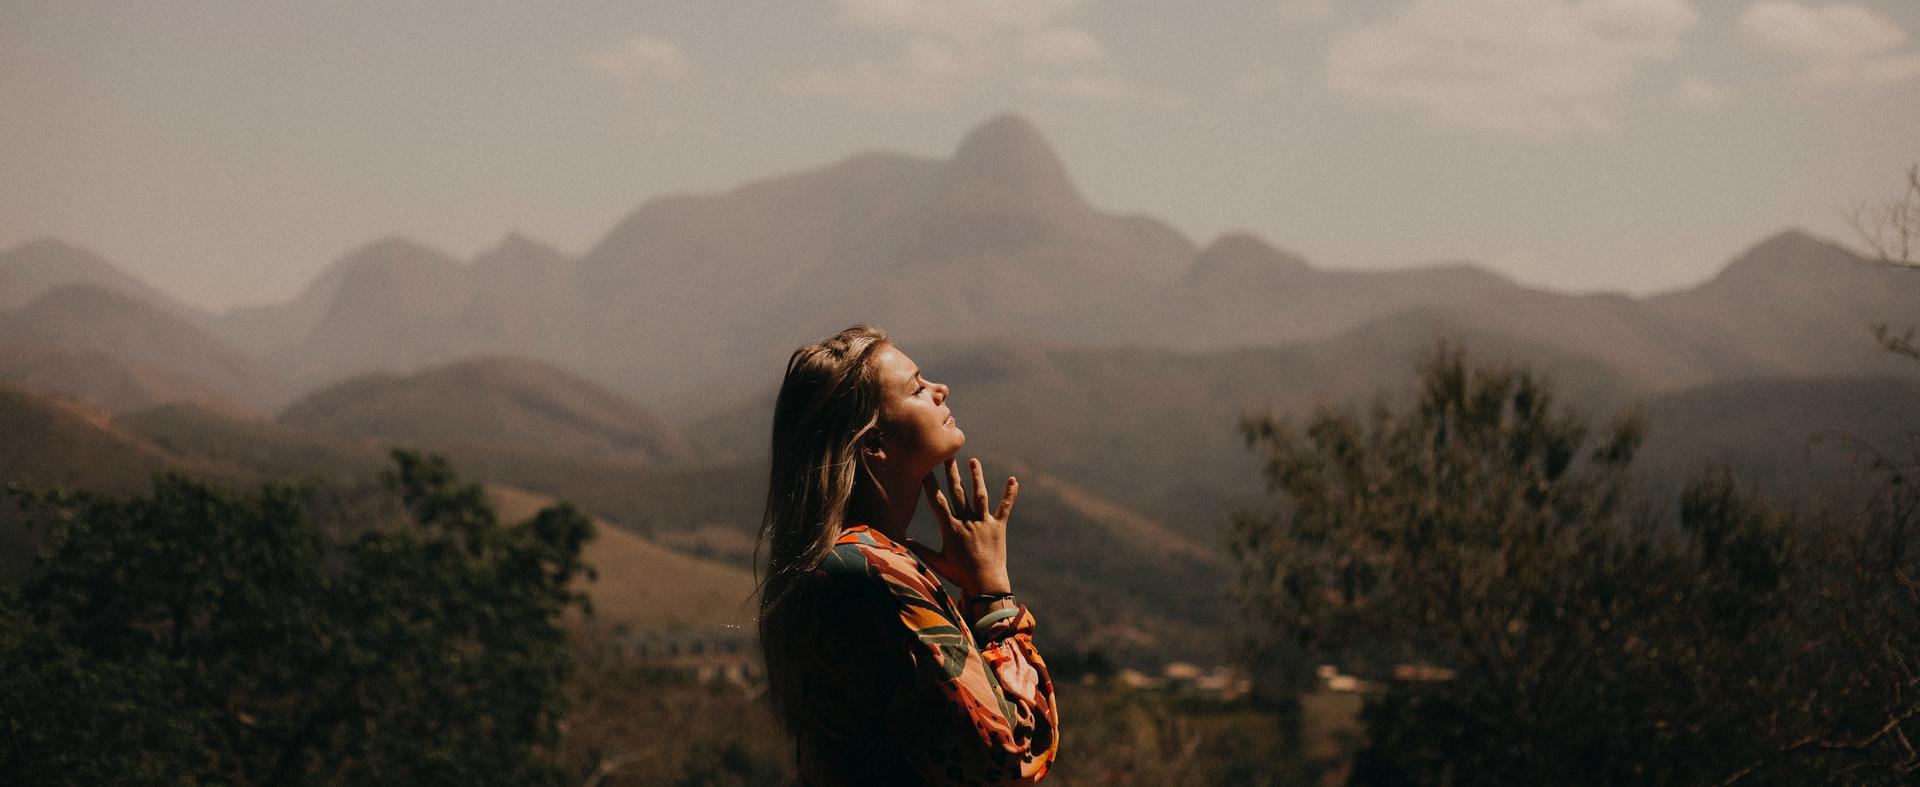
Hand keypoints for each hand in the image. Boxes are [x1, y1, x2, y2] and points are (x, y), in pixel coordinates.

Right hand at [907, 457, 1017, 598]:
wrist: (986, 585)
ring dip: (977, 477)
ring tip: (973, 460)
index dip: (930, 484)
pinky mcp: (998, 527)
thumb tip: (904, 542)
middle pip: (958, 492)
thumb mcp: (938, 563)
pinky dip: (1009, 494)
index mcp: (950, 529)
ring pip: (979, 495)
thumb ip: (921, 550)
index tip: (924, 468)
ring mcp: (983, 523)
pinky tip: (1014, 480)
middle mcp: (967, 521)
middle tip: (948, 454)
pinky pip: (1005, 508)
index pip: (937, 502)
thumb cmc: (960, 575)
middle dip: (951, 472)